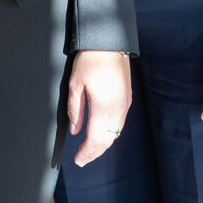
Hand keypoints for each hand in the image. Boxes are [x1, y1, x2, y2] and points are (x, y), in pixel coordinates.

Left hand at [68, 50, 131, 166]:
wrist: (110, 43)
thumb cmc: (90, 60)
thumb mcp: (75, 84)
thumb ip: (75, 110)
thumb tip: (75, 130)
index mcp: (103, 107)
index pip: (95, 140)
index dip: (86, 153)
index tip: (77, 160)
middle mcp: (117, 110)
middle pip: (107, 141)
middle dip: (94, 153)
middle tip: (82, 160)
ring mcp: (124, 105)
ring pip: (115, 134)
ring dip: (103, 145)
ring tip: (90, 150)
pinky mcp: (127, 99)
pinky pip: (119, 124)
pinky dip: (110, 134)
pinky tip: (101, 134)